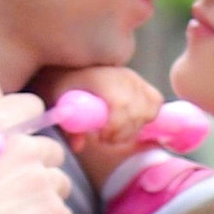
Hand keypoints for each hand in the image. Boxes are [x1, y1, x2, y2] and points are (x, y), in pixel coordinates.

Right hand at [0, 122, 73, 213]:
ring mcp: (43, 180)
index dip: (30, 127)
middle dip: (38, 169)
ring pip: (59, 184)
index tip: (24, 143)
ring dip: (44, 198)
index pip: (31, 106)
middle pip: (52, 151)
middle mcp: (25, 147)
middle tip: (14, 194)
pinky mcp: (54, 213)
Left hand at [33, 65, 165, 162]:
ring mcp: (134, 77)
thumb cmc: (61, 85)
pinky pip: (155, 102)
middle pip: (137, 111)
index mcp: (100, 77)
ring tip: (115, 132)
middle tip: (104, 139)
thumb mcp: (58, 103)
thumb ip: (69, 126)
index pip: (121, 104)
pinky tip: (129, 122)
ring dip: (134, 127)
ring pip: (149, 109)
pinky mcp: (142, 82)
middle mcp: (122, 75)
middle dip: (123, 132)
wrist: (68, 66)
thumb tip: (78, 146)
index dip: (116, 126)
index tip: (100, 138)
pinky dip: (146, 116)